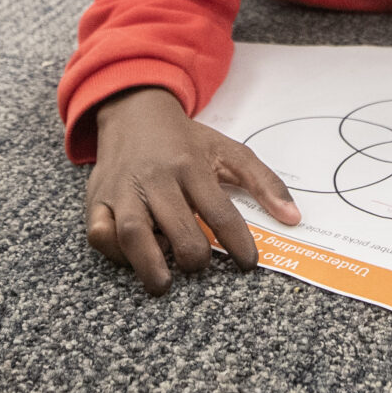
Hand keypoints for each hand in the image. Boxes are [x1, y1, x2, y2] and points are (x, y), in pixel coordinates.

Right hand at [85, 88, 300, 294]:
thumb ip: (264, 182)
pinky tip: (130, 257)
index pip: (220, 211)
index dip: (238, 243)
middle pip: (176, 225)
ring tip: (164, 283)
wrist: (133, 109)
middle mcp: (157, 177)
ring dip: (149, 263)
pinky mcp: (97, 198)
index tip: (249, 263)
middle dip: (192, 256)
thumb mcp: (228, 150)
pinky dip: (113, 251)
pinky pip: (99, 231)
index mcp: (191, 165)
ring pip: (132, 232)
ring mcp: (123, 189)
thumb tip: (293, 218)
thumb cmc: (184, 140)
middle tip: (199, 266)